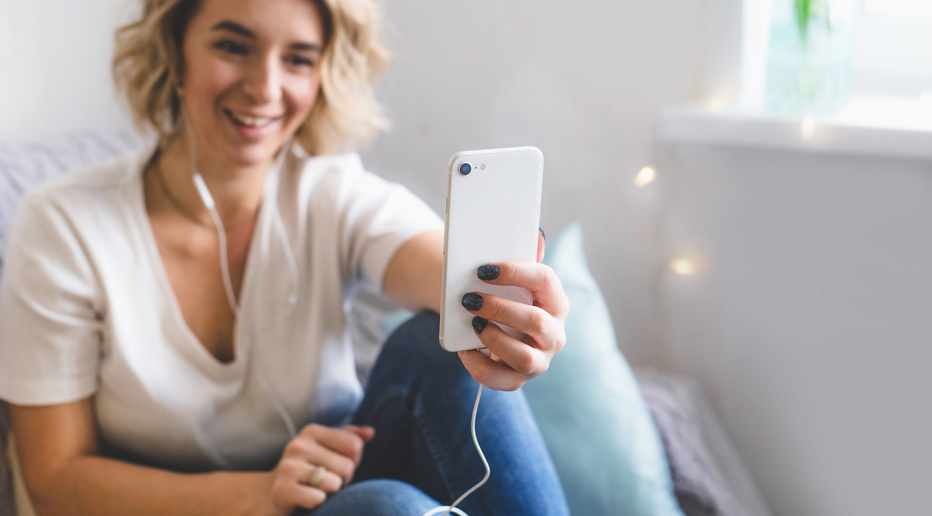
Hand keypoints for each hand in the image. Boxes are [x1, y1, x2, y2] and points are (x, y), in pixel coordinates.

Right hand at [263, 424, 374, 514]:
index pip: (355, 444)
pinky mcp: (282, 490)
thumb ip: (350, 438)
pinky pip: (318, 498)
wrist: (273, 494)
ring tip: (317, 489)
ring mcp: (288, 467)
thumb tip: (370, 433)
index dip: (353, 461)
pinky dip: (317, 503)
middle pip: (347, 466)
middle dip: (343, 479)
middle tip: (326, 482)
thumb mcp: (327, 449)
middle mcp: (298, 445)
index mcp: (312, 431)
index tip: (337, 466)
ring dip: (331, 492)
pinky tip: (306, 499)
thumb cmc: (309, 471)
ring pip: (335, 483)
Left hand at [458, 230, 568, 390]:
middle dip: (500, 309)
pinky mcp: (519, 379)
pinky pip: (501, 380)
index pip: (546, 281)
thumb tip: (537, 234)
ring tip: (472, 325)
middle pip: (537, 322)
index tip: (484, 269)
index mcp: (557, 302)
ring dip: (493, 339)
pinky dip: (478, 365)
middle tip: (471, 299)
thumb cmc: (510, 299)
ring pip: (524, 357)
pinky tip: (465, 350)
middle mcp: (555, 334)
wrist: (500, 332)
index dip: (515, 272)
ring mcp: (540, 360)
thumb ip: (525, 258)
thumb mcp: (516, 279)